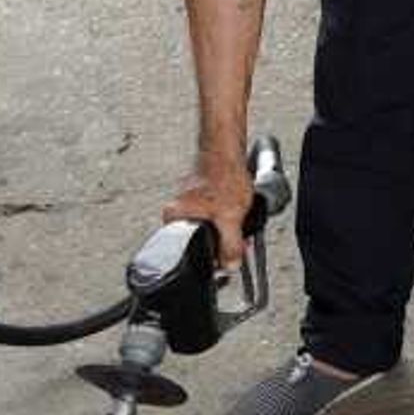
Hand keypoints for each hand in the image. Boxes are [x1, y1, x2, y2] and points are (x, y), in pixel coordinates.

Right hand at [164, 158, 254, 273]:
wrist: (226, 149)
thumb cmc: (222, 176)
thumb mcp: (230, 218)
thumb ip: (230, 246)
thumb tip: (230, 265)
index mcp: (174, 219)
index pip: (190, 252)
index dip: (212, 259)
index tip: (228, 260)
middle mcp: (177, 212)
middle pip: (201, 241)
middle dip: (222, 243)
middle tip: (239, 237)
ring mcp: (188, 204)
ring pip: (210, 228)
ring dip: (226, 229)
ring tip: (236, 215)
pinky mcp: (200, 197)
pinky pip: (213, 215)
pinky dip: (226, 216)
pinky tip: (234, 207)